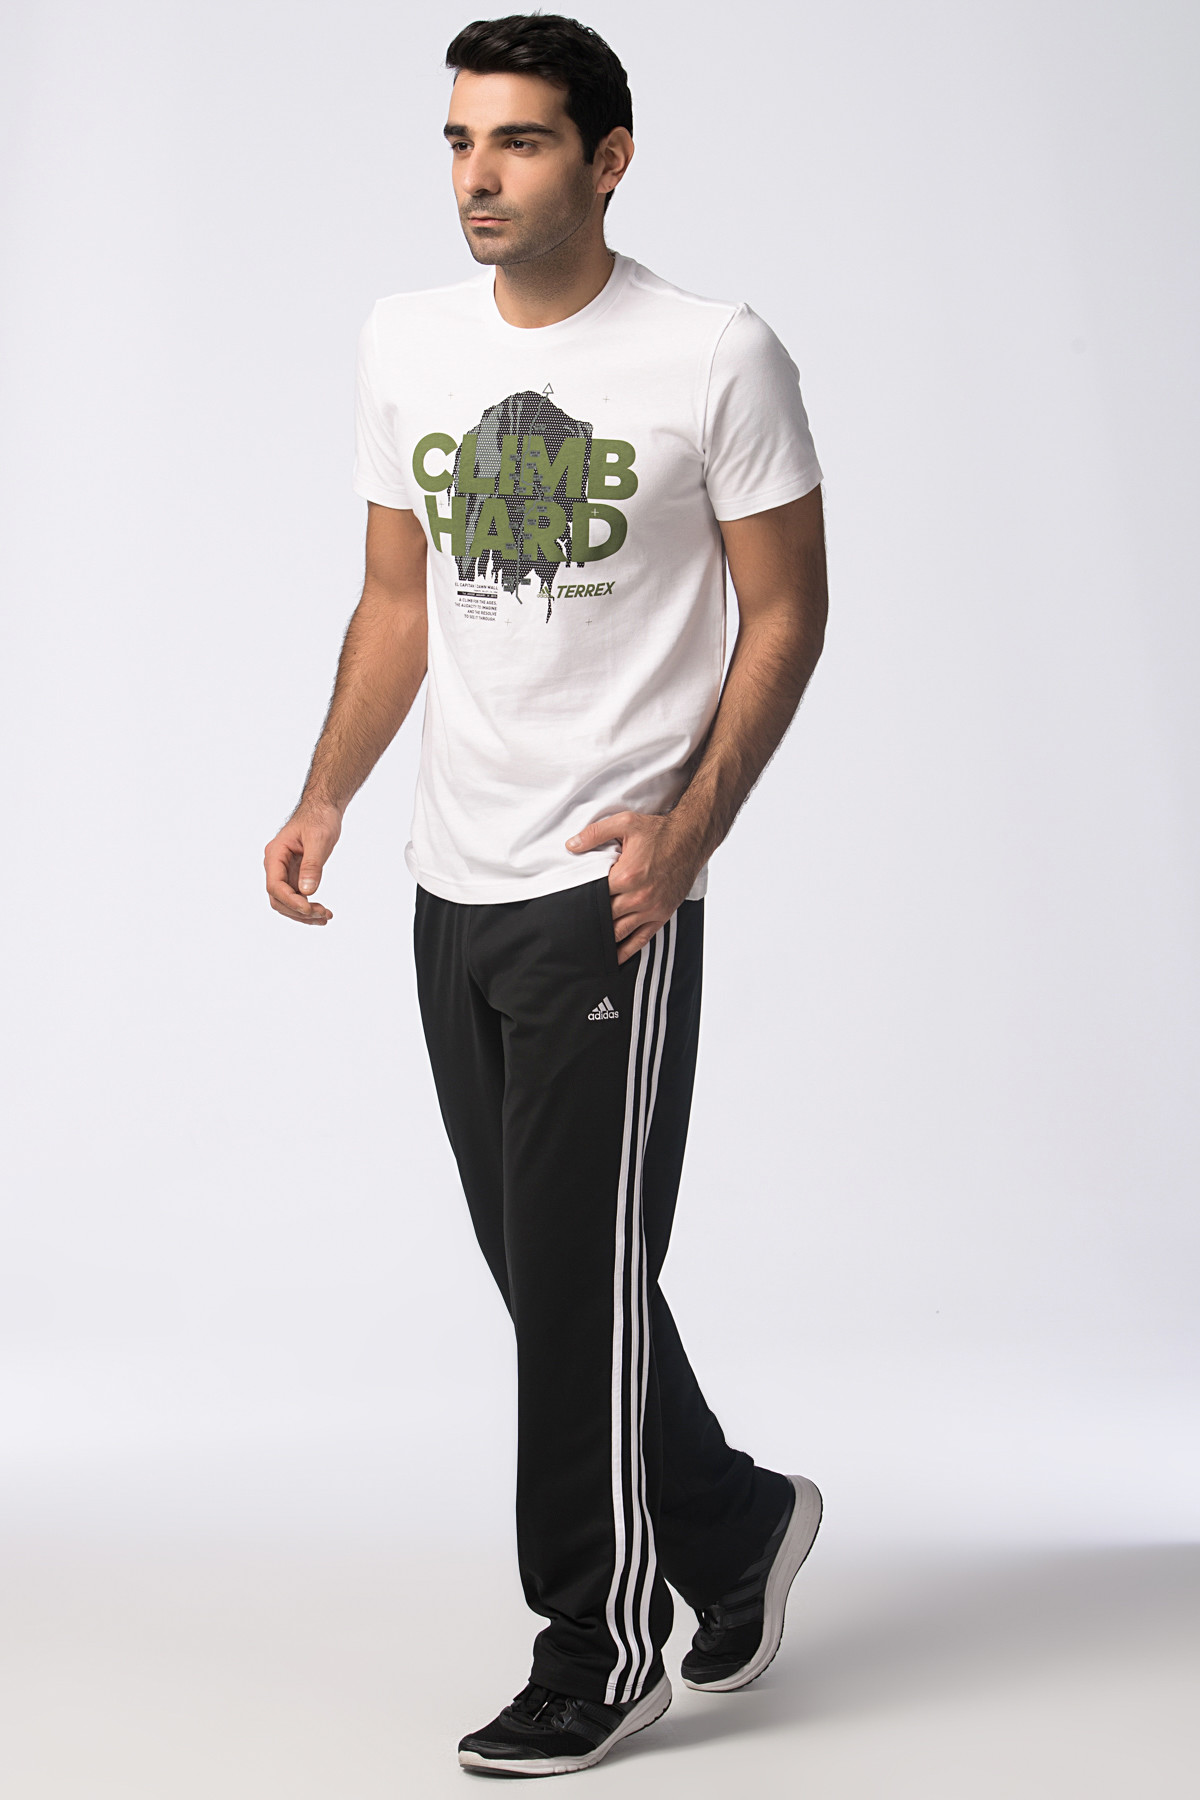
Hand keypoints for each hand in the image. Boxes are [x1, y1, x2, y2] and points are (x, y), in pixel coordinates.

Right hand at [264, 802, 341, 924]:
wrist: (325, 808)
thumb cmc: (320, 818)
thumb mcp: (319, 839)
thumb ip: (312, 865)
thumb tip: (307, 892)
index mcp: (275, 854)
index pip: (275, 886)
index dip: (291, 901)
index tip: (310, 909)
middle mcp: (276, 865)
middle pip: (278, 898)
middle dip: (298, 911)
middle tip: (323, 915)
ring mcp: (285, 871)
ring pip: (287, 901)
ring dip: (304, 913)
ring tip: (326, 917)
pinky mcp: (295, 875)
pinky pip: (297, 897)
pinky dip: (308, 907)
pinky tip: (323, 913)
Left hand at [567, 812, 700, 962]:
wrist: (691, 839)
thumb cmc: (659, 831)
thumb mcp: (625, 823)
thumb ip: (595, 833)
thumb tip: (571, 845)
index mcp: (626, 876)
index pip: (595, 897)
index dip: (581, 901)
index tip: (569, 905)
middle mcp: (638, 897)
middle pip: (605, 917)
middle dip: (589, 922)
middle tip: (571, 929)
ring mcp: (651, 909)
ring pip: (620, 932)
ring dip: (604, 940)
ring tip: (586, 946)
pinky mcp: (661, 915)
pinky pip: (641, 938)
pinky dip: (626, 950)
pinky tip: (614, 958)